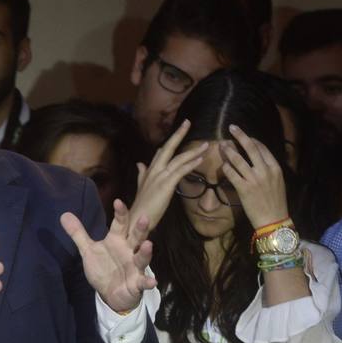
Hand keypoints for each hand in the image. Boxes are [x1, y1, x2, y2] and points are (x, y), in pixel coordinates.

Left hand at [61, 201, 156, 313]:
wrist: (111, 293)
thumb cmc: (104, 268)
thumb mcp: (89, 250)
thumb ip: (78, 234)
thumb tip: (63, 215)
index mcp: (117, 241)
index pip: (120, 224)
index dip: (120, 213)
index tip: (118, 202)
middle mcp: (129, 251)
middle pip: (136, 237)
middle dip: (140, 228)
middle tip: (144, 217)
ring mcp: (134, 267)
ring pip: (142, 258)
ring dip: (146, 252)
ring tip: (148, 245)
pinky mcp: (137, 283)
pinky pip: (143, 282)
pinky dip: (147, 282)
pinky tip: (151, 282)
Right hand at [124, 119, 206, 234]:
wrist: (136, 219)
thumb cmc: (140, 206)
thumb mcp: (141, 187)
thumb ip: (141, 174)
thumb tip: (140, 164)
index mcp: (149, 171)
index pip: (161, 151)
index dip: (171, 140)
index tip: (180, 129)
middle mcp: (154, 170)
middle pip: (168, 148)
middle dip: (178, 135)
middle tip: (188, 122)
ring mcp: (159, 177)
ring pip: (178, 159)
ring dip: (193, 151)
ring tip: (205, 145)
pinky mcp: (166, 185)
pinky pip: (181, 171)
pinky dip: (191, 164)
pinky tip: (201, 159)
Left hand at [221, 125, 287, 227]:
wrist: (273, 219)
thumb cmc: (275, 202)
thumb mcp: (278, 182)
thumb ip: (269, 169)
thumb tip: (260, 159)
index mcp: (275, 168)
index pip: (262, 148)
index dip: (251, 139)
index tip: (243, 135)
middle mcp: (265, 171)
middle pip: (251, 148)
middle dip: (240, 136)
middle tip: (231, 127)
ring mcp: (254, 179)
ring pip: (238, 159)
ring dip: (228, 150)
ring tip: (222, 145)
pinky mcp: (243, 189)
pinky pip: (231, 174)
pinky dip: (225, 167)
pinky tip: (222, 165)